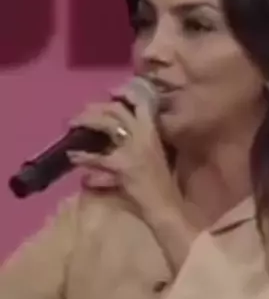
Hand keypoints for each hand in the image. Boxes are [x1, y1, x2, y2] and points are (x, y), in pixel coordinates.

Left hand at [67, 84, 180, 217]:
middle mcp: (144, 135)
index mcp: (154, 133)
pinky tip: (72, 156)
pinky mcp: (122, 165)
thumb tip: (121, 133)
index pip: (142, 103)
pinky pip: (97, 158)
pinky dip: (82, 157)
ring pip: (107, 124)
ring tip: (72, 126)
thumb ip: (142, 141)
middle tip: (82, 112)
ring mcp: (133, 149)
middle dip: (96, 107)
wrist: (166, 206)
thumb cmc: (162, 185)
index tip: (112, 91)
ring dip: (86, 121)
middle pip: (118, 110)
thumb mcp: (156, 156)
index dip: (126, 93)